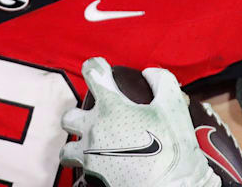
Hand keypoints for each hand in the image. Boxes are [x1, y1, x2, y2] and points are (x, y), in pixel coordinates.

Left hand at [61, 57, 219, 186]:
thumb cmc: (172, 148)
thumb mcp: (174, 107)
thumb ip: (161, 81)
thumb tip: (149, 74)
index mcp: (111, 107)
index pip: (92, 72)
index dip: (96, 66)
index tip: (101, 68)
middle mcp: (94, 129)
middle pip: (69, 117)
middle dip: (78, 115)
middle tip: (96, 118)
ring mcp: (91, 155)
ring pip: (67, 150)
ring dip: (77, 146)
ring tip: (92, 147)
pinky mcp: (94, 176)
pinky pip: (81, 171)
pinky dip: (89, 167)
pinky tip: (103, 166)